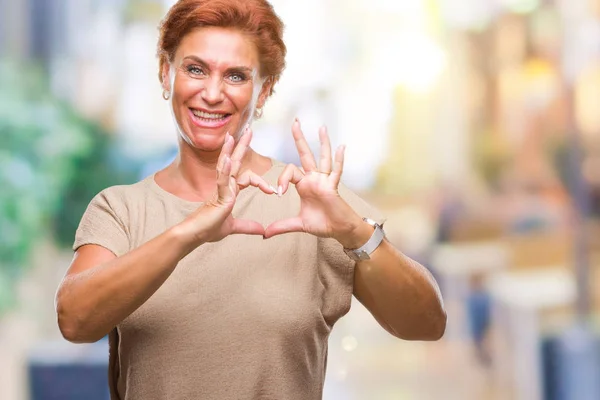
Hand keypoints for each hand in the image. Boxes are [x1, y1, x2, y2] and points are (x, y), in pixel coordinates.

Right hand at [180, 128, 274, 243]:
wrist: (195, 236)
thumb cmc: (209, 229)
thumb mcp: (234, 227)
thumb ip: (248, 226)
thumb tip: (262, 230)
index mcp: (229, 191)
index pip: (246, 177)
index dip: (260, 182)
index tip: (272, 191)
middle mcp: (225, 187)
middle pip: (234, 162)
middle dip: (241, 146)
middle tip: (248, 130)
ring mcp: (220, 189)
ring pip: (226, 166)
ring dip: (229, 150)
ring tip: (232, 135)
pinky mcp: (217, 196)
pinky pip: (222, 180)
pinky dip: (225, 169)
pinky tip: (227, 158)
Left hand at [264, 119, 363, 245]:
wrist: (339, 231)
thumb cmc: (322, 224)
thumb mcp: (298, 224)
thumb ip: (281, 226)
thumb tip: (264, 234)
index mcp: (304, 185)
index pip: (289, 172)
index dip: (281, 179)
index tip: (278, 192)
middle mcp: (314, 179)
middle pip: (305, 155)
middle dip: (299, 139)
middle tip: (295, 121)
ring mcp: (325, 181)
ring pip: (323, 158)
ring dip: (322, 143)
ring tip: (321, 127)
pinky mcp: (334, 187)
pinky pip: (337, 171)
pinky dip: (339, 160)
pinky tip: (341, 147)